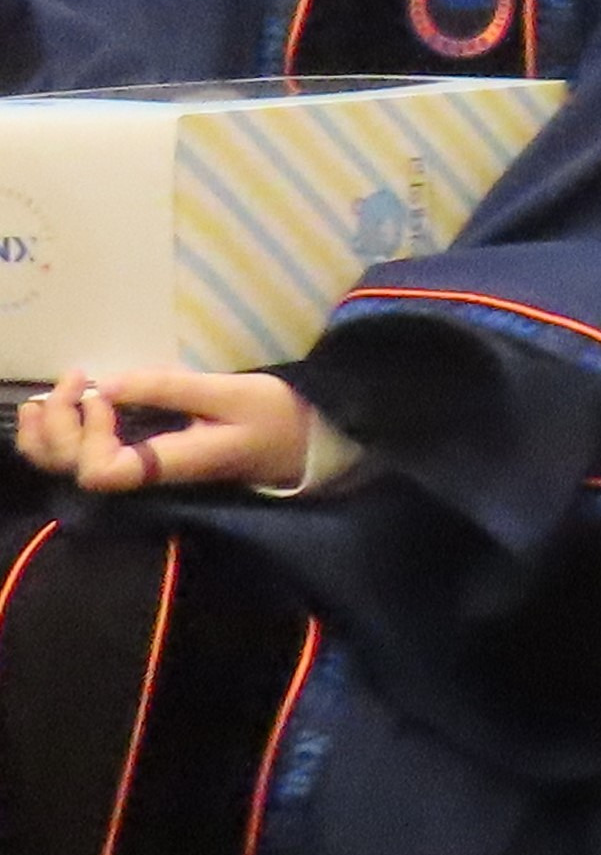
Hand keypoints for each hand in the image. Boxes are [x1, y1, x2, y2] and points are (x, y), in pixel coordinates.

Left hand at [13, 370, 312, 496]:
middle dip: (58, 422)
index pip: (102, 471)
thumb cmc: (273, 417)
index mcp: (173, 464)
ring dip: (47, 431)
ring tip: (55, 392)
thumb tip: (107, 384)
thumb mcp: (229, 393)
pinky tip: (64, 404)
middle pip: (71, 469)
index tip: (106, 394)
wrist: (298, 443)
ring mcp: (140, 472)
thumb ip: (167, 389)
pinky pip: (82, 458)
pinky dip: (59, 433)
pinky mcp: (139, 460)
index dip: (89, 433)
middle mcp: (147, 477)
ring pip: (67, 468)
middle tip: (76, 377)